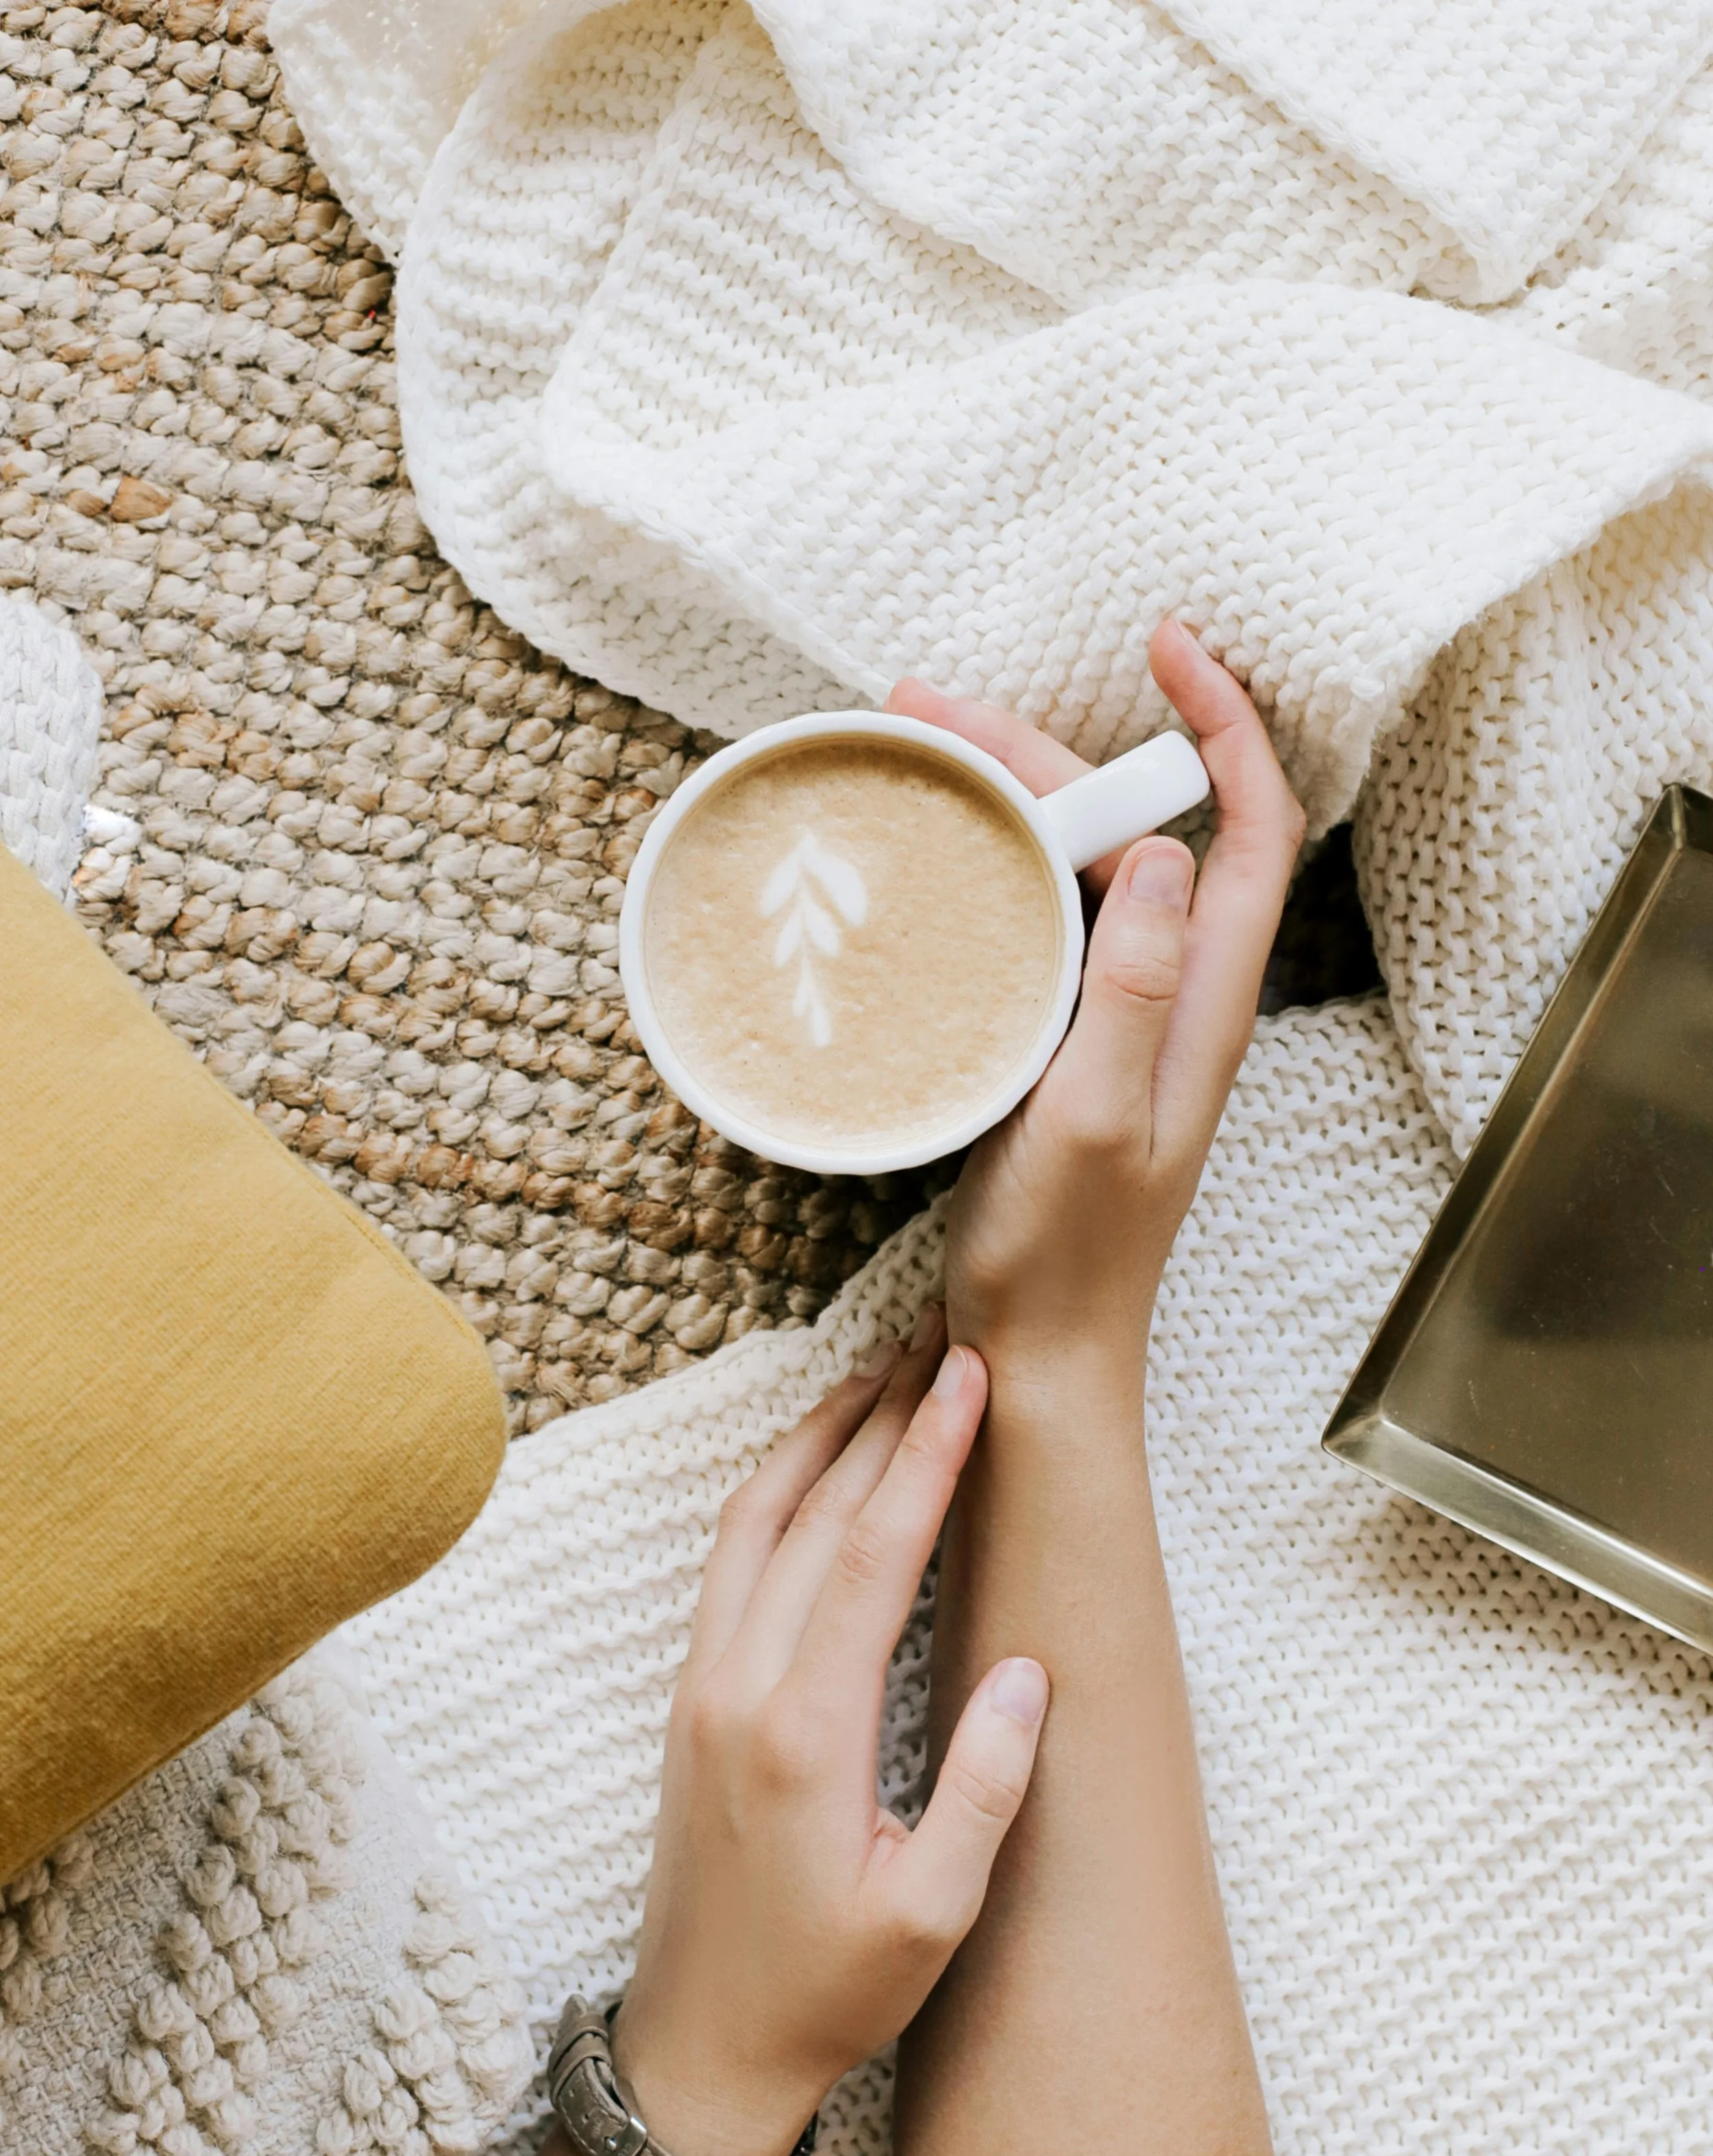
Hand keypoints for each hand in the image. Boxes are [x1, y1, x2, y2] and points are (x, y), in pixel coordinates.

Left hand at [612, 1313, 1049, 2155]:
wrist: (698, 2049)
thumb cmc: (826, 1996)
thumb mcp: (930, 1917)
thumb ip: (983, 1793)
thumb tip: (1030, 1672)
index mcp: (802, 1734)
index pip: (871, 1555)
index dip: (926, 1457)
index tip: (970, 1376)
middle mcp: (738, 1689)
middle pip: (812, 1515)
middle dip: (880, 1418)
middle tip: (938, 1338)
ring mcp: (702, 1689)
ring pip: (753, 1524)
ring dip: (816, 1439)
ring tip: (877, 1372)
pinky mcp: (691, 1703)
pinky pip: (727, 1563)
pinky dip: (771, 1492)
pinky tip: (809, 1466)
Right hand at [887, 624, 1303, 1387]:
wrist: (1037, 1348)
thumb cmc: (1067, 1254)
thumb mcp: (1092, 1117)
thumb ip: (1129, 988)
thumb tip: (1160, 851)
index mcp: (1205, 1000)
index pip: (1252, 824)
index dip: (1224, 722)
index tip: (1164, 644)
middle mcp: (1174, 992)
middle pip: (1139, 826)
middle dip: (1053, 748)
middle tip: (931, 708)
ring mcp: (1116, 1015)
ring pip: (1082, 867)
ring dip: (1012, 800)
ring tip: (909, 755)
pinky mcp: (1061, 1043)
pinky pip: (1041, 922)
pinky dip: (994, 868)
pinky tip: (931, 858)